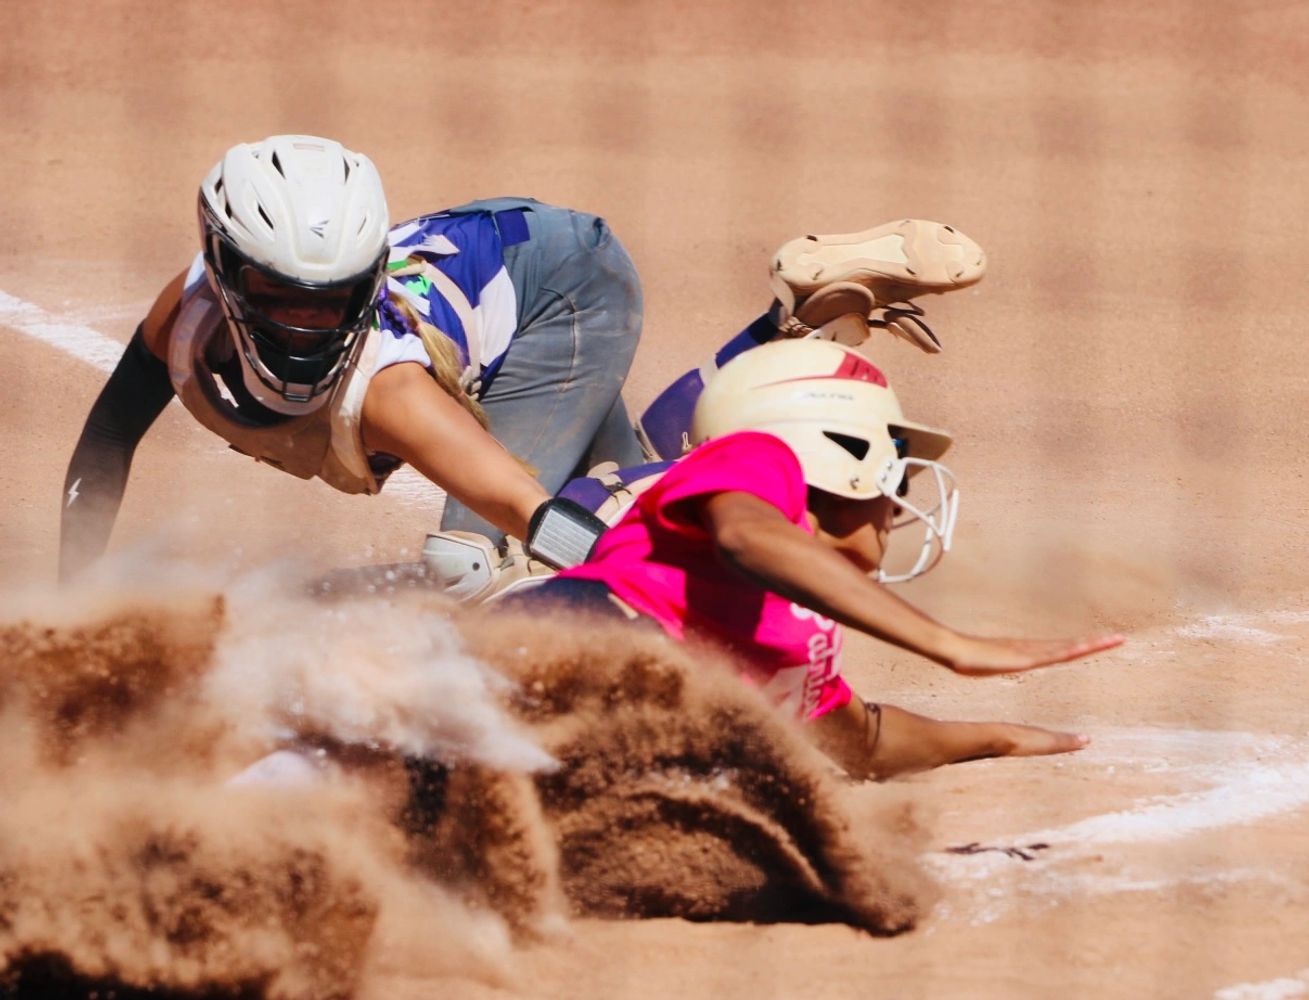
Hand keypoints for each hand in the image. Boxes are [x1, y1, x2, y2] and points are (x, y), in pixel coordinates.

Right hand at [945, 632, 1123, 676]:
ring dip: (1087, 645)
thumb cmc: (967, 658)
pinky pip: (1048, 656)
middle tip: (1121, 639)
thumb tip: (1004, 663)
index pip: (1063, 649)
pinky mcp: (1019, 658)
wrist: (952, 649)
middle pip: (1069, 645)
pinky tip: (1079, 651)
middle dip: (1095, 642)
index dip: (1084, 645)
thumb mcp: (991, 664)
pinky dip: (1066, 652)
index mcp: (1029, 652)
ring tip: (1111, 642)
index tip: (1105, 642)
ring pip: (1064, 649)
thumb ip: (1001, 662)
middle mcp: (1032, 648)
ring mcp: (1026, 651)